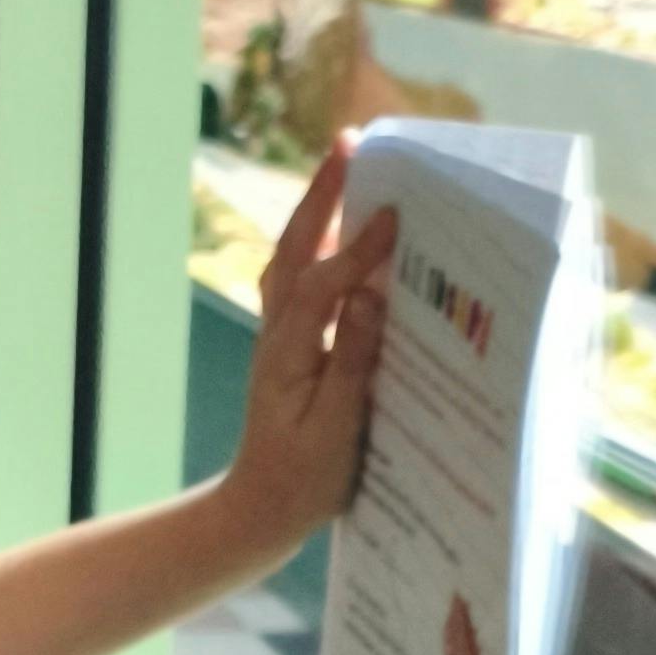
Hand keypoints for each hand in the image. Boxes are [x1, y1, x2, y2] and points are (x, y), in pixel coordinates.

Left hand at [205, 137, 394, 567]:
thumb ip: (352, 363)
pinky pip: (301, 277)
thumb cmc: (303, 481)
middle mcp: (277, 335)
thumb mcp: (334, 431)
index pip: (323, 286)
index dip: (357, 250)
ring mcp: (279, 336)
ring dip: (317, 209)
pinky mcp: (289, 343)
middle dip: (322, 195)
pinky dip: (318, 241)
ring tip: (345, 163)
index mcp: (289, 355)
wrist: (261, 511)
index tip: (394, 216)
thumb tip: (369, 299)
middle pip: (295, 249)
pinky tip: (341, 226)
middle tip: (349, 143)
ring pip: (293, 257)